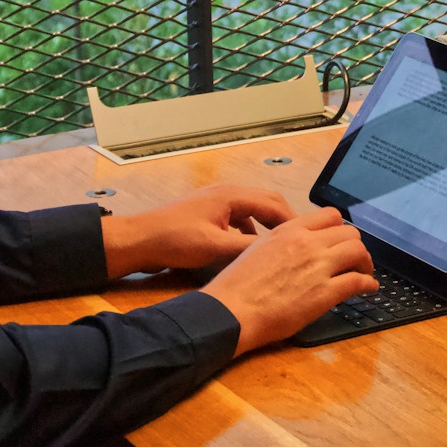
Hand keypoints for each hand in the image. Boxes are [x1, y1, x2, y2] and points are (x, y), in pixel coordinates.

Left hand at [101, 184, 296, 278]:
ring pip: (253, 210)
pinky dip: (249, 231)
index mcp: (232, 195)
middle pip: (267, 202)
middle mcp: (227, 193)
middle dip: (284, 221)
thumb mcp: (214, 248)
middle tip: (300, 241)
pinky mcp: (208, 213)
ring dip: (267, 226)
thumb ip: (247, 249)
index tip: (308, 239)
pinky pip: (239, 218)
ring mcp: (216, 202)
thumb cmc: (174, 240)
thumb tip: (278, 253)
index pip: (274, 204)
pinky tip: (247, 249)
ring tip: (279, 247)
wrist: (139, 240)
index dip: (293, 222)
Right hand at [200, 207, 376, 355]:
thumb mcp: (258, 249)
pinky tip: (369, 288)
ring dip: (366, 262)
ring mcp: (317, 266)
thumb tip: (297, 249)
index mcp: (289, 230)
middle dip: (356, 245)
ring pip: (358, 251)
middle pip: (349, 232)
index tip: (341, 239)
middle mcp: (306, 243)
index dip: (340, 228)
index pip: (329, 216)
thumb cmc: (237, 286)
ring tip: (365, 272)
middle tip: (355, 259)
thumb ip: (282, 244)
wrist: (232, 310)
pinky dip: (369, 284)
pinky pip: (357, 281)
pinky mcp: (324, 293)